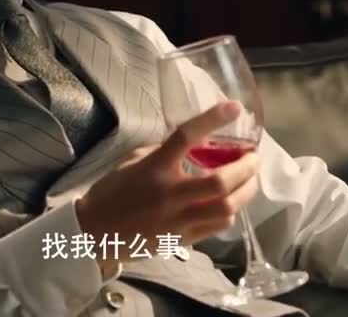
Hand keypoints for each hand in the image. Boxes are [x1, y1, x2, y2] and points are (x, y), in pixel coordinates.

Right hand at [74, 101, 259, 276]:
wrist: (94, 234)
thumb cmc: (111, 193)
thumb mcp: (131, 161)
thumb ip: (161, 151)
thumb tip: (190, 143)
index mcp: (153, 168)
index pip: (185, 137)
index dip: (212, 120)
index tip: (234, 108)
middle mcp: (169, 195)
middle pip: (219, 182)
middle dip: (245, 167)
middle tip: (253, 158)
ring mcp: (178, 220)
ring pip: (226, 208)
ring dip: (246, 192)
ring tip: (250, 180)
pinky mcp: (182, 239)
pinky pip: (217, 227)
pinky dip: (231, 211)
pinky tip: (232, 202)